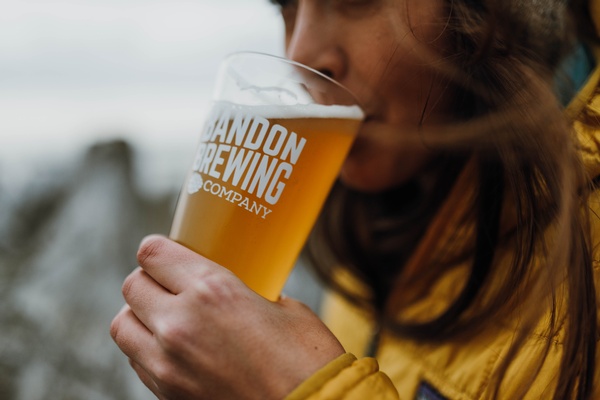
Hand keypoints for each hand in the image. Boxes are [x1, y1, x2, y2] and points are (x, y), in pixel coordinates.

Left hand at [110, 235, 343, 399]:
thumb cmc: (307, 361)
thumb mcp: (286, 309)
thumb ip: (253, 293)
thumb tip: (243, 290)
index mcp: (212, 291)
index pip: (153, 254)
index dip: (157, 249)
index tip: (166, 252)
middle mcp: (180, 324)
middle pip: (132, 286)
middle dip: (149, 279)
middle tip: (170, 283)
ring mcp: (168, 364)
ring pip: (122, 325)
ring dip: (139, 315)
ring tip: (164, 316)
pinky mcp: (167, 394)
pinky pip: (137, 360)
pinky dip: (146, 348)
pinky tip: (175, 348)